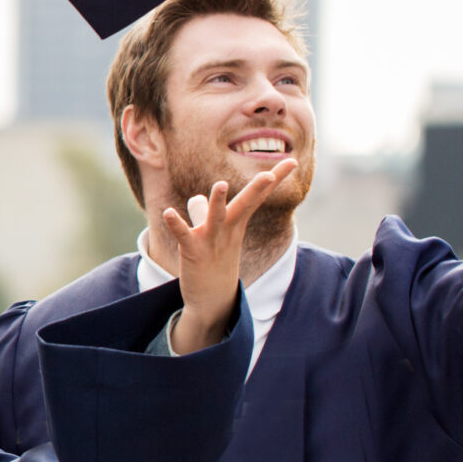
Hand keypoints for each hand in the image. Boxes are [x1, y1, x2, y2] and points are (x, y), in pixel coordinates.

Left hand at [160, 159, 296, 354]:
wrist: (212, 300)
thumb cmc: (214, 262)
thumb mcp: (212, 234)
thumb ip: (202, 212)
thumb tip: (194, 199)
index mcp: (237, 222)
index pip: (258, 196)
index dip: (275, 178)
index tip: (294, 161)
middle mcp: (227, 229)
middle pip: (245, 205)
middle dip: (257, 190)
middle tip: (269, 174)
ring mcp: (211, 240)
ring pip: (216, 217)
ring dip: (218, 202)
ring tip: (222, 185)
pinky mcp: (192, 251)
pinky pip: (184, 235)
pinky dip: (177, 224)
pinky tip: (168, 213)